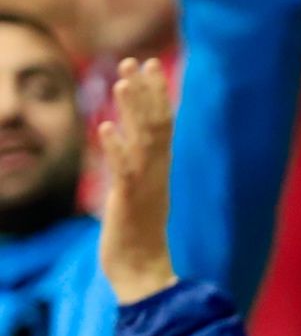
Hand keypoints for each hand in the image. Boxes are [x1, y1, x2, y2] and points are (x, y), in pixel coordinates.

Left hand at [97, 58, 176, 304]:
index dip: (155, 94)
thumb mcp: (135, 196)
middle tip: (137, 61)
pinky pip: (124, 172)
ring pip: (144, 142)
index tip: (147, 66)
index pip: (161, 124)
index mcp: (159, 171)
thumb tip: (121, 151)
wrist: (143, 274)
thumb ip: (132, 171)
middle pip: (157, 125)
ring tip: (122, 82)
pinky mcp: (130, 202)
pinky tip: (104, 130)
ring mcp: (145, 187)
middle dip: (146, 92)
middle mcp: (157, 173)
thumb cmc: (136, 239)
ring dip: (133, 111)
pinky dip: (115, 150)